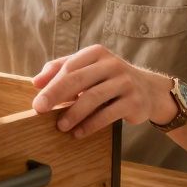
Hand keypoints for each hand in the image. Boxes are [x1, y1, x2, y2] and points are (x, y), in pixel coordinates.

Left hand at [30, 44, 175, 137]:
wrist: (149, 91)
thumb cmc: (109, 79)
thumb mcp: (88, 69)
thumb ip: (61, 70)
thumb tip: (36, 82)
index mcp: (97, 53)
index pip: (69, 67)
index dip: (51, 83)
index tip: (37, 100)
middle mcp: (112, 64)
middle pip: (78, 79)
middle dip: (55, 95)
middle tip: (39, 110)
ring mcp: (125, 82)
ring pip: (92, 97)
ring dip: (73, 113)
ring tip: (61, 126)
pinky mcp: (134, 101)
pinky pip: (108, 114)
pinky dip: (90, 125)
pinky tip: (78, 133)